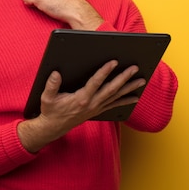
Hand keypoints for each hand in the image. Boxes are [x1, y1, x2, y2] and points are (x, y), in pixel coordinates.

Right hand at [17, 61, 145, 152]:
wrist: (54, 127)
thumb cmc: (51, 110)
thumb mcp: (47, 98)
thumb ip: (51, 85)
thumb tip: (56, 73)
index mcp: (81, 99)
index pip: (96, 82)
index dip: (105, 71)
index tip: (114, 62)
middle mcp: (92, 104)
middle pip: (112, 89)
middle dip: (124, 78)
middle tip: (134, 68)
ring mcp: (96, 108)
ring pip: (116, 96)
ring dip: (129, 88)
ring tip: (141, 80)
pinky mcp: (98, 110)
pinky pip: (114, 105)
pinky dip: (125, 100)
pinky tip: (135, 97)